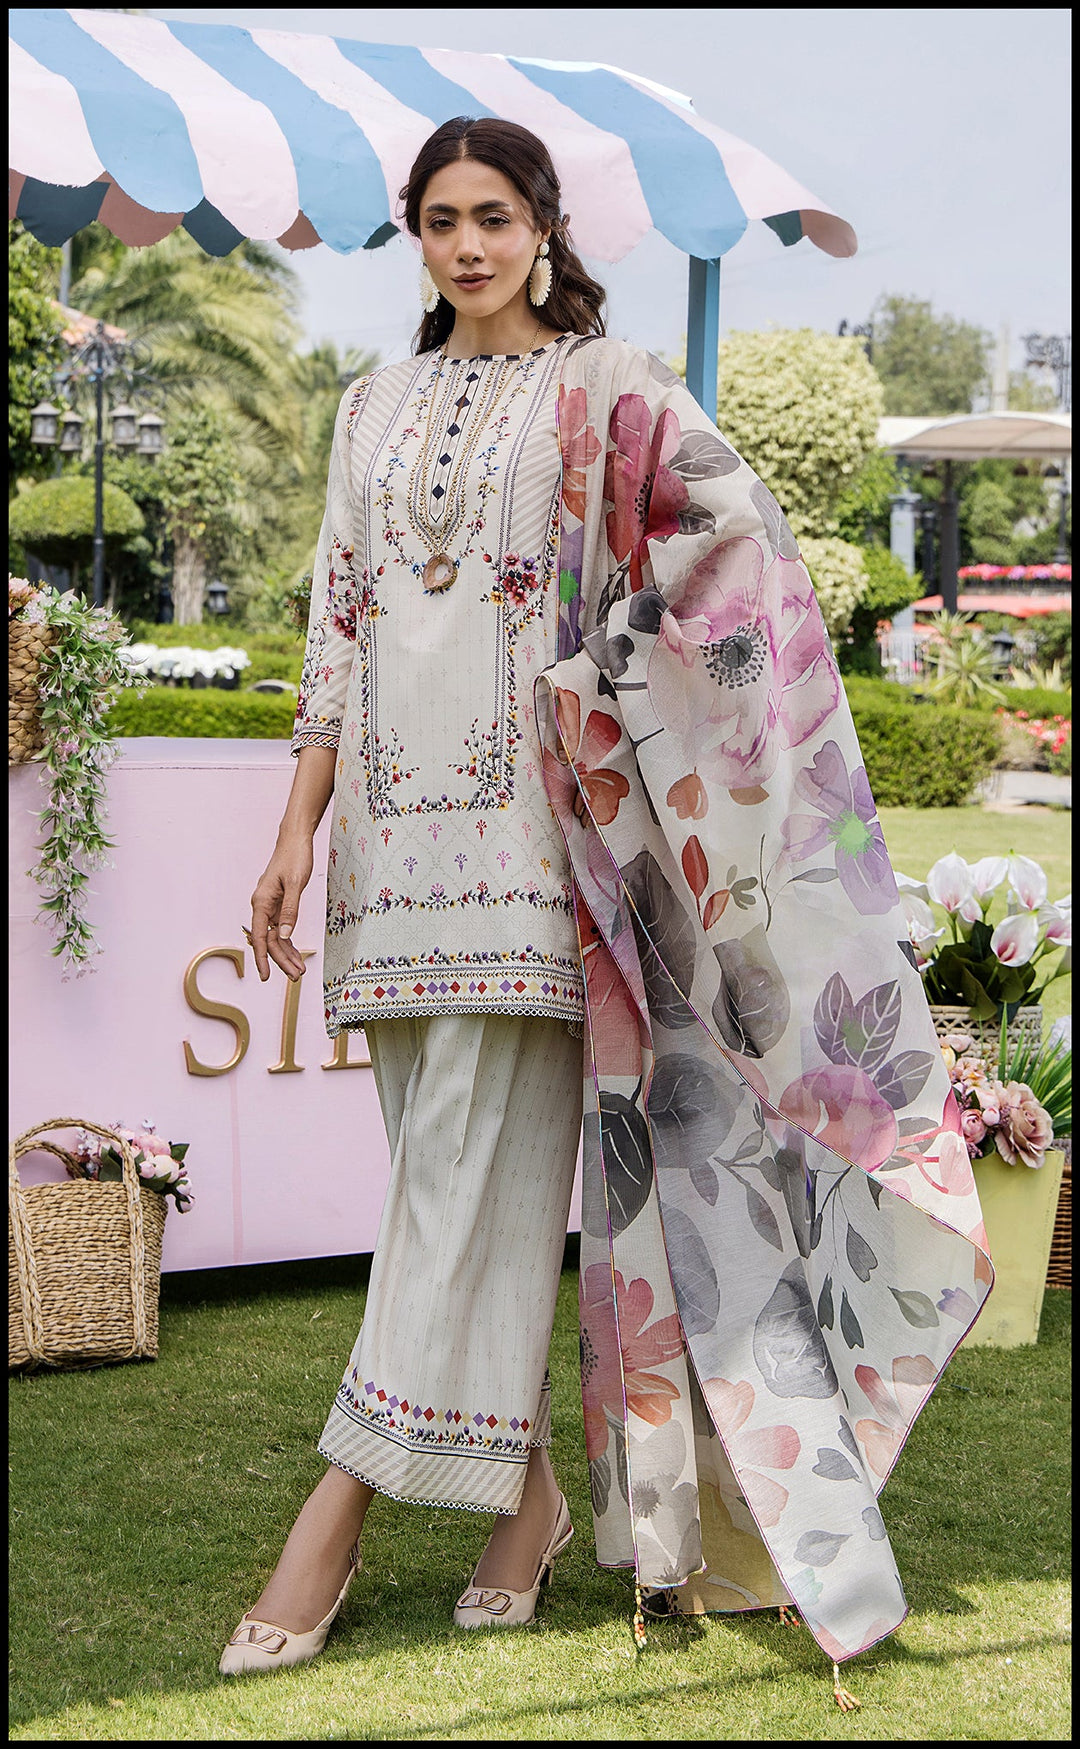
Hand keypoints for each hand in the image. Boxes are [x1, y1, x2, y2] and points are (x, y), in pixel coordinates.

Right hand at [248, 836, 314, 982]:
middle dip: (282, 960)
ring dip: (287, 954)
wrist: (295, 840)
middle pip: (270, 940)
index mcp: (261, 902)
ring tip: (299, 970)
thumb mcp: (296, 884)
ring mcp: (270, 906)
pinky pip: (281, 928)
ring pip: (276, 936)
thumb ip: (290, 910)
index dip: (262, 958)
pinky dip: (289, 942)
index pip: (260, 937)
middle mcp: (262, 906)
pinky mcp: (279, 904)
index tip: (265, 976)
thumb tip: (285, 935)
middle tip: (297, 977)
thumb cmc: (294, 858)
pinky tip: (296, 954)